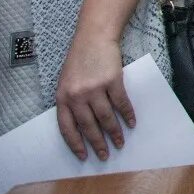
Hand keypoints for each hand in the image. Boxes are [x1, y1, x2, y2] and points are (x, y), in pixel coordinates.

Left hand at [55, 35, 133, 160]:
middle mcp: (77, 96)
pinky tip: (131, 123)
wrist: (94, 37)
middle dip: (97, 143)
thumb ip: (71, 102)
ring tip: (120, 142)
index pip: (67, 128)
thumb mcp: (67, 82)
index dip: (76, 144)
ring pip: (105, 118)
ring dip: (114, 132)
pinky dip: (127, 115)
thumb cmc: (80, 60)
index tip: (83, 156)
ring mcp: (95, 88)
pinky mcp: (112, 81)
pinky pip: (121, 103)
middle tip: (105, 155)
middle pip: (88, 126)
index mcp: (62, 98)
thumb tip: (82, 124)